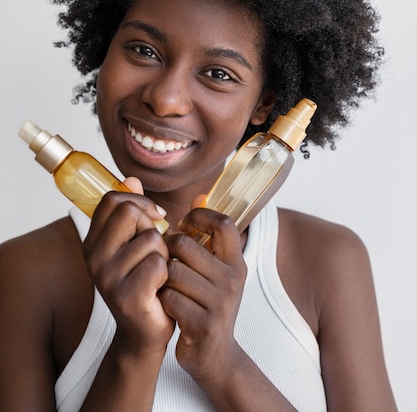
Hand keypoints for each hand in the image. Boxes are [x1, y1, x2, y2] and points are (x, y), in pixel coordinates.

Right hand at [83, 177, 174, 355]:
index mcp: (93, 242)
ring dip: (164, 254)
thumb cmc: (144, 282)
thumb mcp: (134, 244)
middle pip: (131, 213)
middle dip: (153, 227)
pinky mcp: (127, 296)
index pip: (112, 200)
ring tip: (158, 274)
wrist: (145, 332)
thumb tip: (131, 179)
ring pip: (152, 239)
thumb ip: (132, 211)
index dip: (139, 201)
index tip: (154, 216)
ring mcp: (107, 278)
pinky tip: (160, 287)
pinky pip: (159, 264)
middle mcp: (94, 258)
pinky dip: (167, 273)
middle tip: (155, 251)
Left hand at [160, 207, 246, 381]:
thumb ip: (207, 236)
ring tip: (167, 286)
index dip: (199, 218)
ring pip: (172, 272)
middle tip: (166, 262)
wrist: (216, 357)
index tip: (183, 225)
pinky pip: (169, 298)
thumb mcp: (216, 270)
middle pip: (185, 246)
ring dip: (163, 279)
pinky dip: (161, 301)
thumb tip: (199, 196)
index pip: (223, 224)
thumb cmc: (208, 304)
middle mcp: (233, 279)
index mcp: (237, 262)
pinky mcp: (203, 324)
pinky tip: (166, 307)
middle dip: (168, 252)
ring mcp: (220, 303)